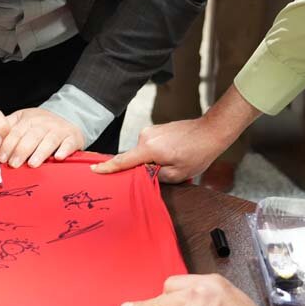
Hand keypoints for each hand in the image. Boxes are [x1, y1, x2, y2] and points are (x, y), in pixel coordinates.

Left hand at [0, 108, 83, 168]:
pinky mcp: (73, 137)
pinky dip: (64, 150)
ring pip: (49, 140)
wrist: (67, 119)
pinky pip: (69, 143)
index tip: (1, 158)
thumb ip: (7, 133)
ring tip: (32, 164)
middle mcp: (44, 122)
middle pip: (31, 135)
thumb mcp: (21, 123)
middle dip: (21, 150)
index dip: (7, 144)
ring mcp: (59, 129)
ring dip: (40, 152)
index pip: (15, 131)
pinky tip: (58, 157)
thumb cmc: (39, 127)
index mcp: (27, 118)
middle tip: (13, 164)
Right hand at [90, 117, 223, 182]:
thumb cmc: (197, 153)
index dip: (108, 168)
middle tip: (166, 171)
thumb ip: (155, 176)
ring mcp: (150, 130)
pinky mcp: (155, 129)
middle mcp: (145, 136)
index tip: (94, 170)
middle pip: (134, 158)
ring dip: (153, 160)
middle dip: (144, 168)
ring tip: (175, 161)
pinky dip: (157, 153)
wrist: (210, 132)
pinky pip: (149, 146)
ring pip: (143, 152)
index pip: (123, 160)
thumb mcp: (177, 173)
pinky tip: (174, 155)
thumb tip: (142, 174)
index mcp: (149, 148)